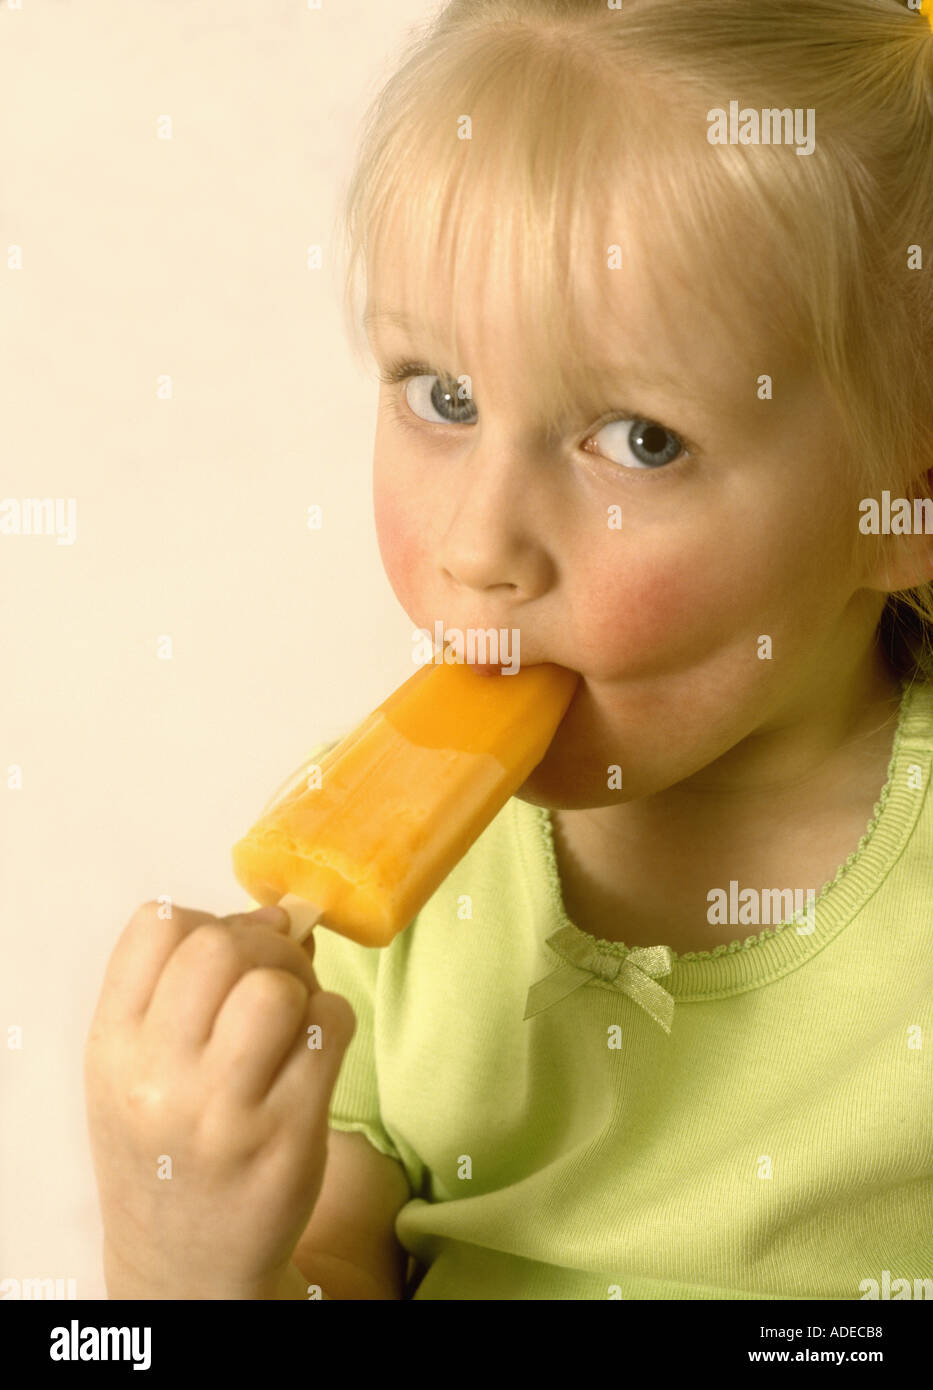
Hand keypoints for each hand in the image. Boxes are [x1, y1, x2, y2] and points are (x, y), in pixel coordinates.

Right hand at [84, 900, 355, 1297]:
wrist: (184, 1264)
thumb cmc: (169, 1144)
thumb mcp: (143, 1066)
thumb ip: (192, 985)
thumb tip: (284, 915)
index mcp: (114, 1048)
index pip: (156, 926)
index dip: (208, 919)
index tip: (229, 950)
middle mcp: (160, 1079)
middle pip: (221, 947)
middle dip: (265, 944)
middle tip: (275, 976)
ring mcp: (224, 1112)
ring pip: (277, 988)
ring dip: (301, 985)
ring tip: (294, 1018)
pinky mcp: (288, 1137)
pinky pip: (330, 1027)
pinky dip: (333, 1020)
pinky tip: (315, 1050)